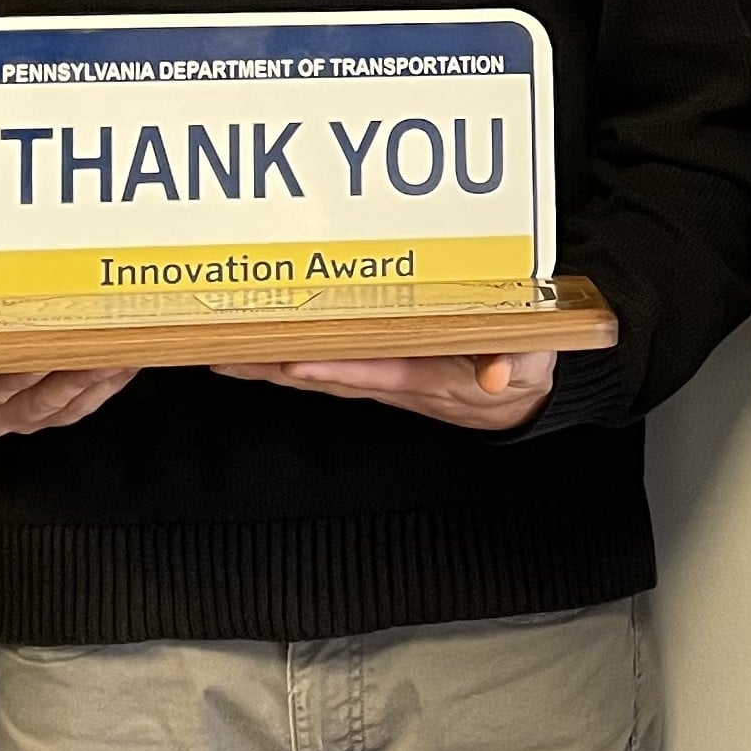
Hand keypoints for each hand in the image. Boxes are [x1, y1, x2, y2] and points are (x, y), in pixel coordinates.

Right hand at [0, 307, 139, 436]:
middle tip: (101, 344)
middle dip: (72, 372)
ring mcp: (23, 414)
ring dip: (98, 376)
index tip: (38, 355)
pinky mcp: (50, 409)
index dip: (13, 378)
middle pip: (37, 400)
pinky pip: (83, 402)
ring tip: (122, 346)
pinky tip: (126, 357)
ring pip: (66, 402)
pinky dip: (108, 381)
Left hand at [208, 351, 553, 431]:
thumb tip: (497, 373)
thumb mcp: (528, 364)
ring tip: (222, 354)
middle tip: (227, 355)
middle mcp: (392, 378)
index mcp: (427, 375)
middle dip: (274, 367)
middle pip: (324, 374)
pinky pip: (322, 363)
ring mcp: (378, 374)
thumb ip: (515, 362)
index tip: (293, 359)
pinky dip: (283, 361)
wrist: (512, 397)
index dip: (333, 368)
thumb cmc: (517, 370)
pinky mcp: (374, 368)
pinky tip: (251, 353)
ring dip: (267, 366)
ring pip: (314, 370)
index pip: (372, 371)